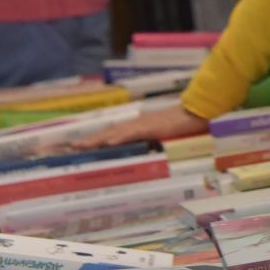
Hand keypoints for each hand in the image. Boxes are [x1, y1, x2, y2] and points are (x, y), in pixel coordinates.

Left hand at [76, 106, 207, 148]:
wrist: (198, 113)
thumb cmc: (183, 126)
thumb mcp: (164, 137)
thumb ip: (151, 144)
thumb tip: (141, 156)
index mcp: (138, 127)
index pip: (112, 134)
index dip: (96, 140)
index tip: (79, 147)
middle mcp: (136, 124)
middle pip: (108, 132)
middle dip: (89, 140)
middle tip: (71, 148)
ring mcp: (143, 124)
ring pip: (115, 132)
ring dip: (97, 139)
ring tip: (81, 146)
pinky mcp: (152, 126)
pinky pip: (132, 133)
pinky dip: (119, 138)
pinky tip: (108, 143)